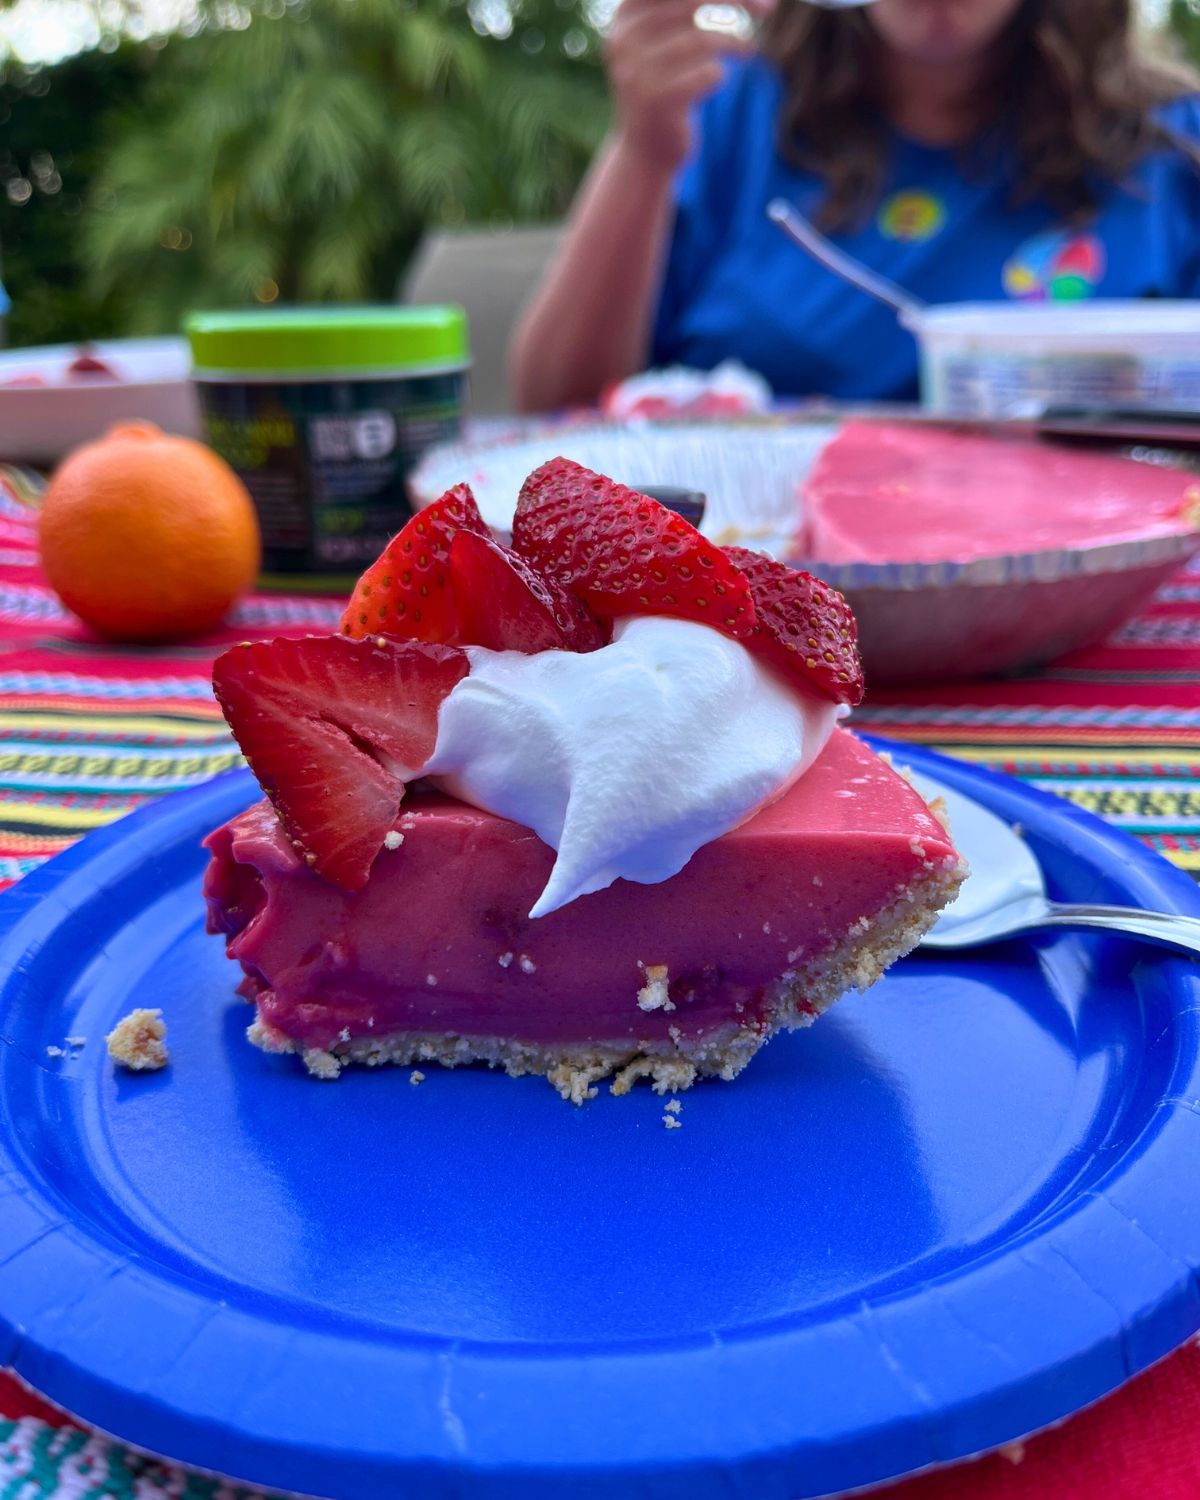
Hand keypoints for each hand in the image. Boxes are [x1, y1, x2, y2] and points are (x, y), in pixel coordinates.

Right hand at [604, 0, 761, 171]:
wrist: (645, 151)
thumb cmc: (665, 86)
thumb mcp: (663, 39)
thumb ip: (684, 8)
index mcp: (625, 16)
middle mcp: (624, 40)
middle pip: (691, 2)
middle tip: (769, 8)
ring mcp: (636, 72)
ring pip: (704, 40)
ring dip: (736, 44)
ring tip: (748, 51)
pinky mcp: (657, 102)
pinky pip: (709, 74)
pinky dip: (721, 75)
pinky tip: (717, 80)